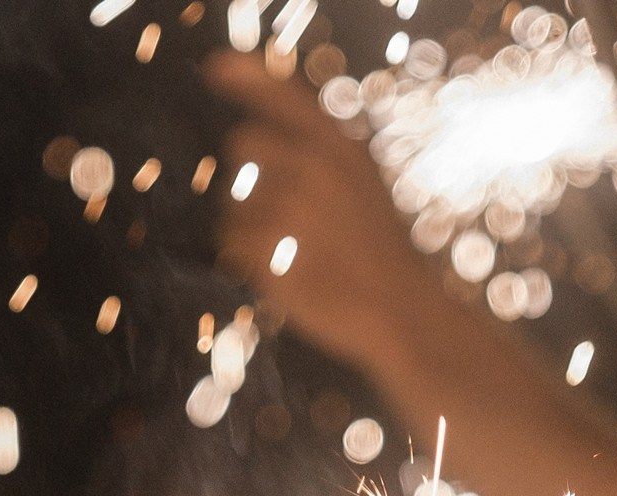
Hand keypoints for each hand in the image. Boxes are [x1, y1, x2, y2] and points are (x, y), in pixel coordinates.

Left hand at [205, 51, 451, 377]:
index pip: (283, 96)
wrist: (400, 308)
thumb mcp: (360, 181)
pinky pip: (230, 245)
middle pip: (242, 144)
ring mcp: (286, 208)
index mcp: (338, 145)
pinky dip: (247, 261)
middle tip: (281, 211)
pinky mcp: (266, 250)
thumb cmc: (376, 247)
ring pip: (232, 204)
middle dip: (249, 173)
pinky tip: (285, 270)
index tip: (216, 68)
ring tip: (295, 250)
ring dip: (250, 226)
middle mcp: (310, 166)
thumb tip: (249, 137)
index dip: (246, 78)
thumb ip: (317, 151)